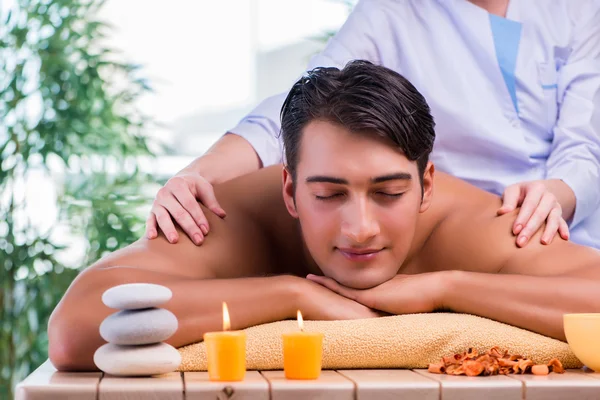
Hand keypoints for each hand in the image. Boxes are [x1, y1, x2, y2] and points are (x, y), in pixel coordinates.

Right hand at [146, 171, 225, 244]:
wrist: (180, 180)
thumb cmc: (195, 186)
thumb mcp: (204, 188)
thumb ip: (212, 201)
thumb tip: (222, 215)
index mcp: (178, 184)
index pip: (190, 204)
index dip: (198, 217)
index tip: (206, 230)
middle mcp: (165, 192)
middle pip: (178, 212)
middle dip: (189, 227)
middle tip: (199, 240)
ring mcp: (157, 201)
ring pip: (163, 217)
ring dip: (169, 229)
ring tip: (175, 240)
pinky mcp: (152, 210)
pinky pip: (149, 219)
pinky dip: (150, 227)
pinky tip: (152, 237)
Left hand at [306, 273, 444, 315]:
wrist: (434, 290)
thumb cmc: (425, 299)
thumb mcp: (405, 304)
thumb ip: (395, 308)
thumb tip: (391, 318)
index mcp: (378, 288)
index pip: (353, 286)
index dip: (339, 283)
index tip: (326, 280)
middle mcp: (372, 286)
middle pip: (344, 284)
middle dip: (327, 281)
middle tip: (310, 276)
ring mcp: (370, 290)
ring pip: (342, 286)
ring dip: (325, 282)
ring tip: (309, 277)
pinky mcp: (371, 296)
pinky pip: (345, 292)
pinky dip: (331, 287)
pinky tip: (319, 282)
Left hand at [497, 180, 568, 246]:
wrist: (538, 190)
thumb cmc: (520, 193)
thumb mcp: (512, 191)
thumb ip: (508, 201)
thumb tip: (502, 212)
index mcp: (537, 188)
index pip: (529, 205)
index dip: (522, 218)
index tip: (515, 231)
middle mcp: (549, 196)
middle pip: (540, 214)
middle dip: (531, 229)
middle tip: (521, 242)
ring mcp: (556, 206)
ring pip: (554, 219)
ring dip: (549, 231)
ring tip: (543, 242)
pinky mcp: (560, 215)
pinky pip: (563, 222)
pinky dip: (564, 229)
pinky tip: (564, 238)